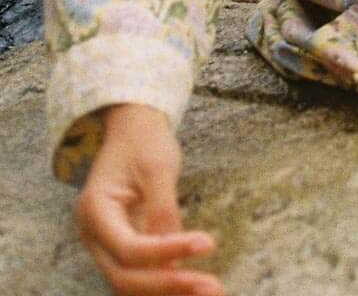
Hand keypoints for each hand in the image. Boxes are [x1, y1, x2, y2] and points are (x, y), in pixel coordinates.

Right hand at [75, 104, 222, 295]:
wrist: (132, 129)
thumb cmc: (143, 141)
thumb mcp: (157, 165)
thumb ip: (164, 209)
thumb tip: (176, 254)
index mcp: (94, 211)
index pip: (129, 248)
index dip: (167, 252)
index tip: (208, 244)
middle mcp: (93, 236)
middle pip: (125, 277)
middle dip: (168, 286)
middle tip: (212, 286)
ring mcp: (104, 246)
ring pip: (130, 285)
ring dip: (168, 292)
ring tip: (209, 291)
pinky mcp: (121, 249)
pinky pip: (139, 275)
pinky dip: (163, 284)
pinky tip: (193, 286)